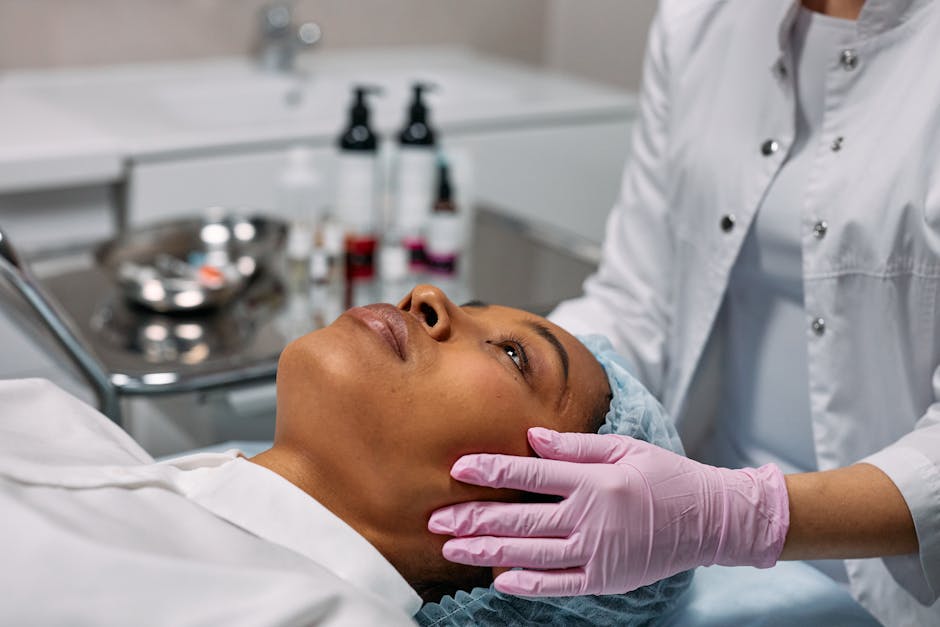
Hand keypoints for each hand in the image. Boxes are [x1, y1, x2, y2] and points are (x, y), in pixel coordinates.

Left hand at [428, 427, 788, 595]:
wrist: (710, 520)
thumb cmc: (665, 476)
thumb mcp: (625, 448)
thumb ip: (575, 446)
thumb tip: (531, 438)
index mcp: (594, 481)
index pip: (530, 474)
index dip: (491, 470)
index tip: (458, 467)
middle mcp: (590, 518)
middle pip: (519, 518)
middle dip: (472, 518)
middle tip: (434, 518)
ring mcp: (596, 553)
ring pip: (530, 553)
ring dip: (487, 551)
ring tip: (451, 547)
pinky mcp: (604, 578)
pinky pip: (558, 584)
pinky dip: (527, 583)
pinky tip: (498, 578)